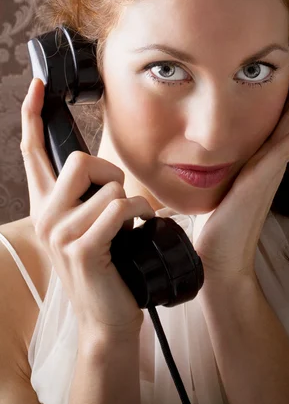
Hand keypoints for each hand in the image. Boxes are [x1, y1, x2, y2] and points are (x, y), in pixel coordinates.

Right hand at [20, 78, 155, 337]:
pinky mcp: (81, 248)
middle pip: (77, 159)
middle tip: (118, 198)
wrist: (106, 317)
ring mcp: (60, 233)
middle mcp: (45, 215)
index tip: (37, 86)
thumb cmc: (107, 265)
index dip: (32, 115)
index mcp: (46, 205)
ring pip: (107, 187)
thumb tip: (106, 169)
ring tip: (131, 224)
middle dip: (109, 172)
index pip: (32, 151)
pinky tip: (140, 229)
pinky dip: (140, 215)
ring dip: (131, 202)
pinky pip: (120, 209)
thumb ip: (90, 196)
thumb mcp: (92, 225)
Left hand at [194, 29, 288, 283]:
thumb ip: (228, 160)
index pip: (280, 107)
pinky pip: (287, 146)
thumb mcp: (222, 179)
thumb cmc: (218, 219)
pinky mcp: (264, 177)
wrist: (219, 255)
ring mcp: (271, 165)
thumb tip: (214, 145)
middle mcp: (271, 154)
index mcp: (261, 152)